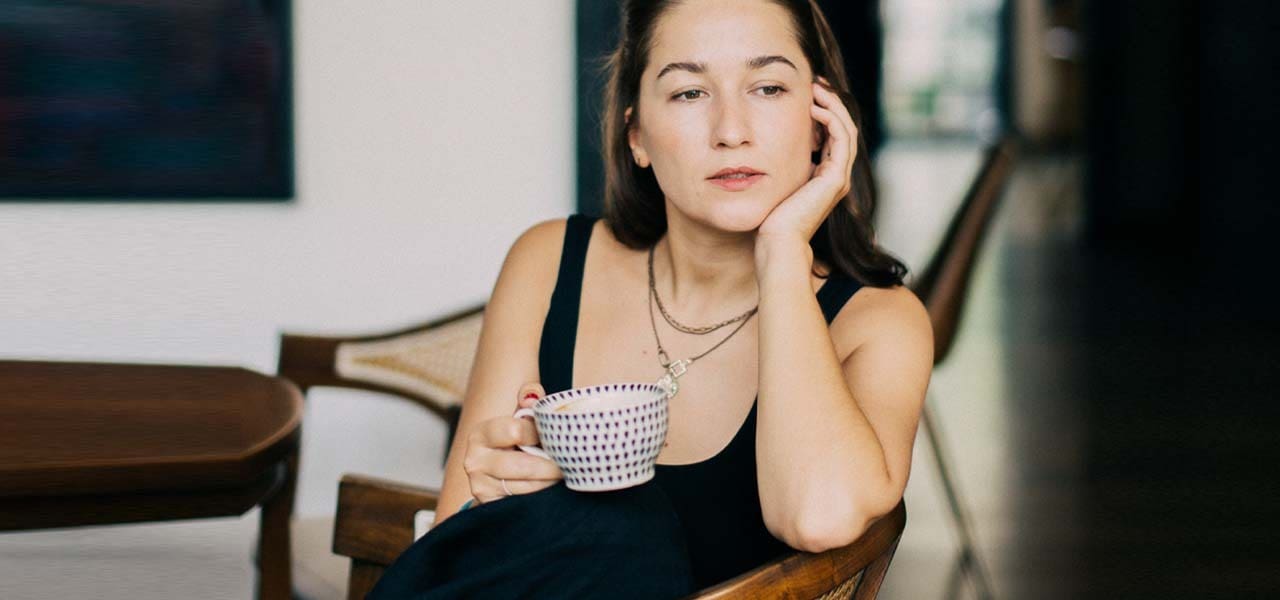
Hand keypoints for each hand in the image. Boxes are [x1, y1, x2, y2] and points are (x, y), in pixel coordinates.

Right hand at [462, 383, 562, 503]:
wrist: (495, 474)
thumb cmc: (513, 441)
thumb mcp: (518, 418)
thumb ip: (528, 402)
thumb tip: (533, 395)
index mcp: (480, 434)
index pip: (516, 431)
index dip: (540, 434)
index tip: (555, 436)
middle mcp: (474, 461)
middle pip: (523, 465)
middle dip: (551, 464)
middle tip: (571, 462)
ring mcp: (480, 485)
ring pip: (526, 487)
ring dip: (550, 481)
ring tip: (565, 473)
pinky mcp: (489, 504)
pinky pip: (522, 501)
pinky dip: (541, 495)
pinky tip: (551, 488)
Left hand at [756, 76, 858, 247]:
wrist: (777, 240)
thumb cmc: (771, 216)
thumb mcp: (777, 181)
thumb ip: (780, 163)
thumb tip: (763, 143)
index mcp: (826, 176)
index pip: (833, 135)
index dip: (824, 111)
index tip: (808, 92)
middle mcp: (836, 175)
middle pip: (844, 128)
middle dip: (831, 102)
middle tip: (816, 81)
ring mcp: (839, 177)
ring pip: (846, 129)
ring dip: (833, 105)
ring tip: (816, 88)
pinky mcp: (835, 179)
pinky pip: (841, 139)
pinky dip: (831, 120)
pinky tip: (814, 107)